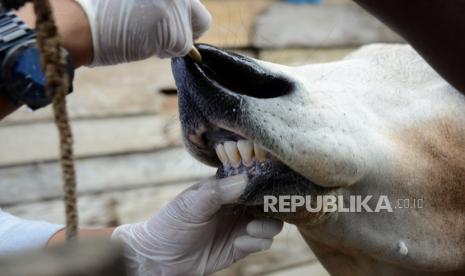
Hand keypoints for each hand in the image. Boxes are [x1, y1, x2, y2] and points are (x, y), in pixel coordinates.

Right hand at [75, 0, 211, 65]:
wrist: (78, 22)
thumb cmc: (97, 10)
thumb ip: (158, 2)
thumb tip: (177, 15)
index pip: (192, 2)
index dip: (184, 16)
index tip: (169, 23)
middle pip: (200, 17)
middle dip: (183, 31)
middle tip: (158, 36)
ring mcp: (176, 5)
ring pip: (189, 36)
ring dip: (170, 44)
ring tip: (142, 37)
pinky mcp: (175, 27)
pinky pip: (183, 49)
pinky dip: (166, 53)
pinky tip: (144, 45)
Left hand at [112, 175, 282, 275]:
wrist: (159, 259)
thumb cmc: (170, 224)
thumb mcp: (190, 204)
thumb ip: (216, 192)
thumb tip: (245, 179)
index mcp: (226, 187)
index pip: (253, 177)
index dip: (265, 179)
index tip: (271, 183)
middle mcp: (238, 204)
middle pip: (269, 200)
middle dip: (273, 205)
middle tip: (267, 209)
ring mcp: (241, 225)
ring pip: (272, 222)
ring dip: (267, 225)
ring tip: (249, 229)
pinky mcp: (242, 246)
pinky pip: (263, 242)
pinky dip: (256, 242)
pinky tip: (238, 243)